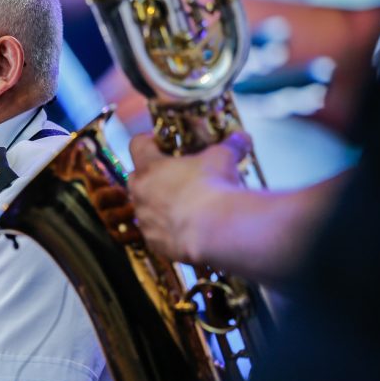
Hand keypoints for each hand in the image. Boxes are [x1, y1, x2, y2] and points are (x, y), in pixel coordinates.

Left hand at [127, 131, 251, 263]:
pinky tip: (187, 227)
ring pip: (145, 207)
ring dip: (160, 203)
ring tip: (185, 204)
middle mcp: (140, 193)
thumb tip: (242, 137)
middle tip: (175, 174)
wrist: (216, 231)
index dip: (150, 141)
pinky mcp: (155, 243)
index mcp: (150, 167)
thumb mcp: (224, 158)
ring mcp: (145, 220)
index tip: (163, 143)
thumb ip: (230, 145)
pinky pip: (156, 232)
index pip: (138, 144)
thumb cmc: (214, 188)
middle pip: (137, 178)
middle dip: (152, 175)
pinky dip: (168, 228)